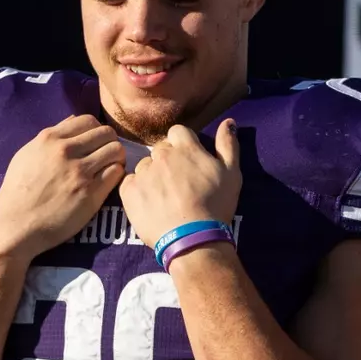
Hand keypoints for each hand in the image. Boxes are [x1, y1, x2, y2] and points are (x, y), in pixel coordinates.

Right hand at [0, 114, 124, 259]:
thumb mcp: (27, 155)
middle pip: (106, 133)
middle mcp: (66, 151)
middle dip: (109, 142)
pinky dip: (117, 174)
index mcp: (49, 139)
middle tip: (105, 156)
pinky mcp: (91, 194)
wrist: (16, 224)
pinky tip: (108, 182)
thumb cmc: (18, 191)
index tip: (94, 143)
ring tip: (109, 168)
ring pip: (115, 150)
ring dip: (116, 158)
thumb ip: (50, 137)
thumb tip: (73, 121)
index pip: (88, 120)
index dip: (96, 130)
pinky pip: (116, 173)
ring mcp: (80, 172)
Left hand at [118, 120, 241, 248]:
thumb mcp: (232, 174)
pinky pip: (129, 182)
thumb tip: (228, 121)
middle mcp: (161, 155)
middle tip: (177, 184)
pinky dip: (137, 190)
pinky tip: (149, 204)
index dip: (182, 145)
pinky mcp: (129, 192)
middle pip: (160, 149)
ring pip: (144, 167)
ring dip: (152, 176)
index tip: (188, 163)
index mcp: (185, 147)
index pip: (178, 132)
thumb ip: (228, 145)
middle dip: (167, 162)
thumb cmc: (217, 205)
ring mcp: (143, 173)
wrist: (193, 238)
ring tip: (163, 198)